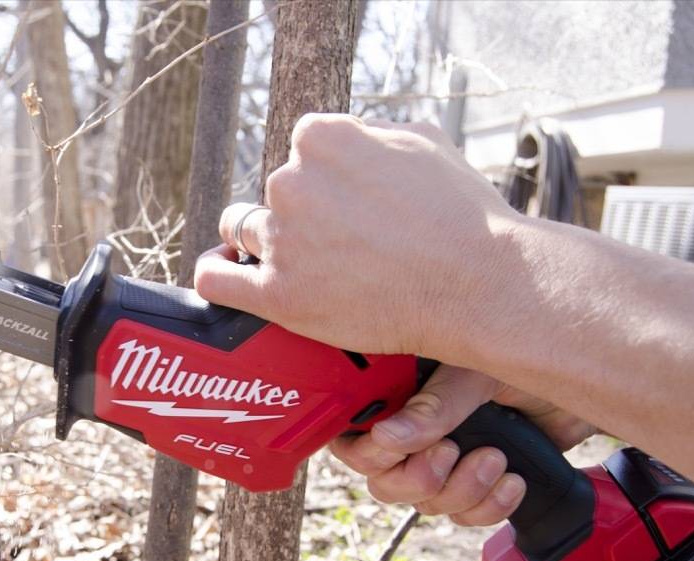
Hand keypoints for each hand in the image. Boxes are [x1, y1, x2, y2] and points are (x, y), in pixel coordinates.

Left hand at [194, 114, 525, 363]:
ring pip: (252, 234)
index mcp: (321, 138)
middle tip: (350, 242)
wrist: (476, 285)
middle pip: (279, 195)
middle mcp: (291, 183)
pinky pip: (216, 279)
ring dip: (278, 246)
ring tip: (318, 268)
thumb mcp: (424, 141)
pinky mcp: (277, 293)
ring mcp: (282, 239)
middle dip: (307, 214)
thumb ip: (370, 133)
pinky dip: (217, 274)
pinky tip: (228, 273)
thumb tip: (347, 138)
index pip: (303, 149)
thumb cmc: (462, 215)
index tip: (350, 201)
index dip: (329, 178)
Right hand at [330, 365, 595, 525]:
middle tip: (450, 454)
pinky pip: (464, 515)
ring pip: (425, 504)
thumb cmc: (533, 354)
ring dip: (463, 490)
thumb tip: (387, 437)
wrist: (589, 384)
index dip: (367, 453)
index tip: (396, 450)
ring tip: (496, 459)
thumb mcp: (478, 372)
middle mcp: (415, 429)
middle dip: (419, 478)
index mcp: (400, 393)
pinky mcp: (477, 483)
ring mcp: (445, 458)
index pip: (352, 437)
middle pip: (384, 482)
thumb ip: (434, 404)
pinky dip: (489, 505)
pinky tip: (513, 479)